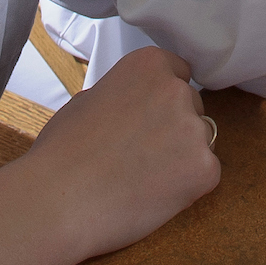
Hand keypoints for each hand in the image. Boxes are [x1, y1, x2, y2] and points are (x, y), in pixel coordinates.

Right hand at [0, 46, 217, 264]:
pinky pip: (205, 173)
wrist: (59, 199)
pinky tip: (152, 195)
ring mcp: (195, 129)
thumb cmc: (61, 152)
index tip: (149, 117)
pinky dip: (187, 187)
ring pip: (201, 141)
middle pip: (191, 106)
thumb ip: (121, 94)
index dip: (162, 98)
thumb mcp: (87, 100)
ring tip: (141, 179)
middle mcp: (177, 90)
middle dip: (174, 126)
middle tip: (140, 154)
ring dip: (182, 156)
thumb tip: (130, 106)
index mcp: (148, 65)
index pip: (178, 72)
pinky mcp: (206, 169)